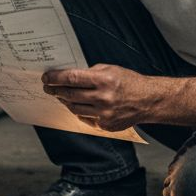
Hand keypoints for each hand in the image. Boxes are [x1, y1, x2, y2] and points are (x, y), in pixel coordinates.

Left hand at [42, 64, 159, 131]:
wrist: (148, 101)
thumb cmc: (130, 82)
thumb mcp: (111, 69)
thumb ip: (91, 73)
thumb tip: (70, 77)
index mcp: (104, 80)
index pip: (72, 78)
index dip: (56, 78)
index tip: (46, 77)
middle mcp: (103, 98)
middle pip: (70, 94)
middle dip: (55, 90)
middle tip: (48, 87)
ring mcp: (103, 114)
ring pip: (75, 108)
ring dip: (65, 101)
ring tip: (60, 96)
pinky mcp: (105, 125)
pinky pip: (85, 118)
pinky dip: (78, 111)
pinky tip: (75, 105)